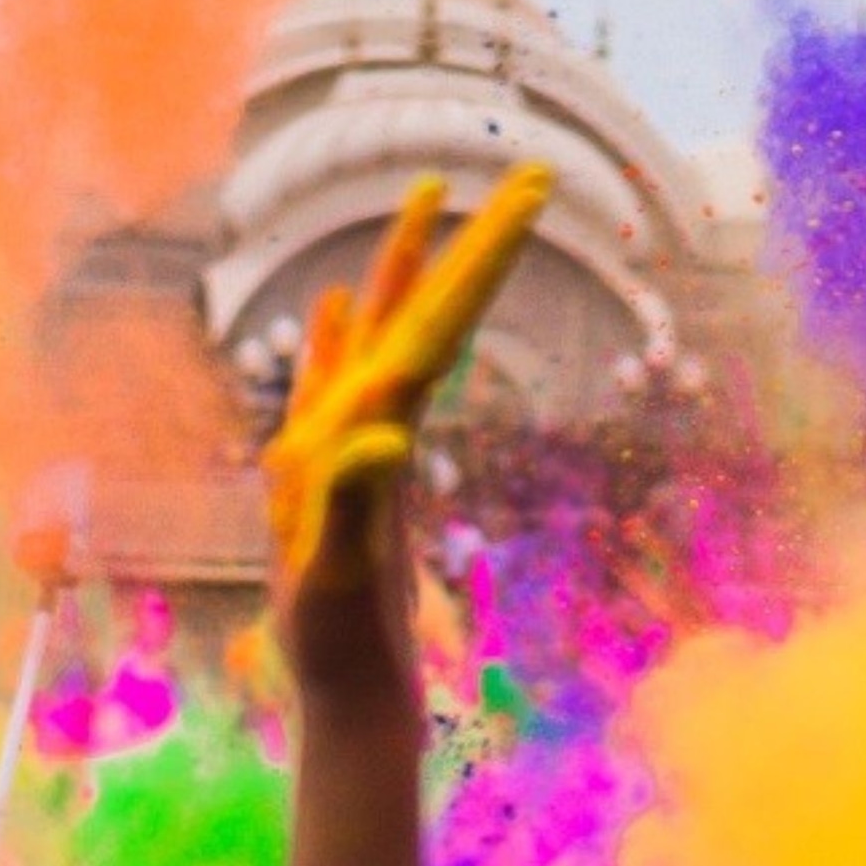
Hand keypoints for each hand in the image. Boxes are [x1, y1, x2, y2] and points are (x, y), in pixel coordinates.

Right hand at [261, 164, 551, 702]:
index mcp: (384, 434)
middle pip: (432, 312)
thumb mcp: (340, 573)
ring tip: (426, 195)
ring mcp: (360, 442)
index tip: (532, 194)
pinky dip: (342, 333)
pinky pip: (339, 378)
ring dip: (408, 266)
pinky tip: (338, 300)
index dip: (480, 256)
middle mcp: (383, 426)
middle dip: (473, 241)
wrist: (354, 692)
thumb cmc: (343, 644)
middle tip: (529, 172)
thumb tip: (387, 434)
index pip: (441, 324)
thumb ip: (357, 501)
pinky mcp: (334, 467)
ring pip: (389, 332)